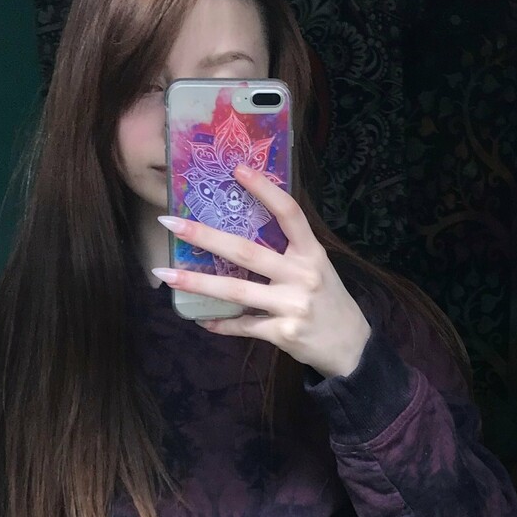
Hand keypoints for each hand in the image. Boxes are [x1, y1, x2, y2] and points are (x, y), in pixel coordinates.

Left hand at [153, 164, 371, 379]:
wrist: (351, 347)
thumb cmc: (328, 299)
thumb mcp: (317, 267)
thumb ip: (289, 249)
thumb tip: (242, 227)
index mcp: (312, 253)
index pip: (289, 213)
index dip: (265, 189)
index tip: (236, 169)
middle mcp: (303, 275)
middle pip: (246, 252)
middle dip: (205, 236)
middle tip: (171, 222)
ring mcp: (292, 305)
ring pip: (236, 291)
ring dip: (197, 283)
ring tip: (165, 274)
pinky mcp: (283, 333)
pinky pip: (244, 326)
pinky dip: (221, 324)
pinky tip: (202, 319)